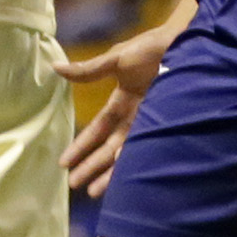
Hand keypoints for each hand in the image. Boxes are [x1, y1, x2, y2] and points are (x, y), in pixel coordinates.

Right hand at [55, 26, 172, 197]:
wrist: (182, 44)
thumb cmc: (148, 48)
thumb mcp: (114, 59)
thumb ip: (87, 71)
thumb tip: (55, 68)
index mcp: (120, 102)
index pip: (97, 130)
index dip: (80, 146)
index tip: (64, 163)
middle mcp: (134, 118)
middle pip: (107, 148)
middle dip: (90, 166)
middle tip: (73, 185)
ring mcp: (150, 124)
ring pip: (125, 154)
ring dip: (109, 173)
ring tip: (94, 192)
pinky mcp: (166, 127)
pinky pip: (147, 150)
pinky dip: (135, 165)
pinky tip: (126, 182)